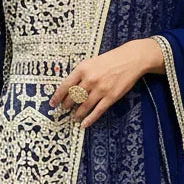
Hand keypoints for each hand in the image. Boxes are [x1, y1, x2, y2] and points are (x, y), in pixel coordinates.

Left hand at [49, 38, 164, 127]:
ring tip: (74, 117)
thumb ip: (81, 73)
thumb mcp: (91, 62)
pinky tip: (84, 124)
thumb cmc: (111, 59)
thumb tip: (70, 87)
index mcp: (82, 69)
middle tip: (64, 109)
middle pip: (73, 97)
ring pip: (84, 106)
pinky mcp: (110, 97)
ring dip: (77, 113)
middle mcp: (90, 80)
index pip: (65, 86)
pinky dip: (89, 119)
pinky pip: (97, 111)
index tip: (53, 103)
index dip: (57, 96)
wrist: (131, 59)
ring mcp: (100, 89)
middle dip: (67, 105)